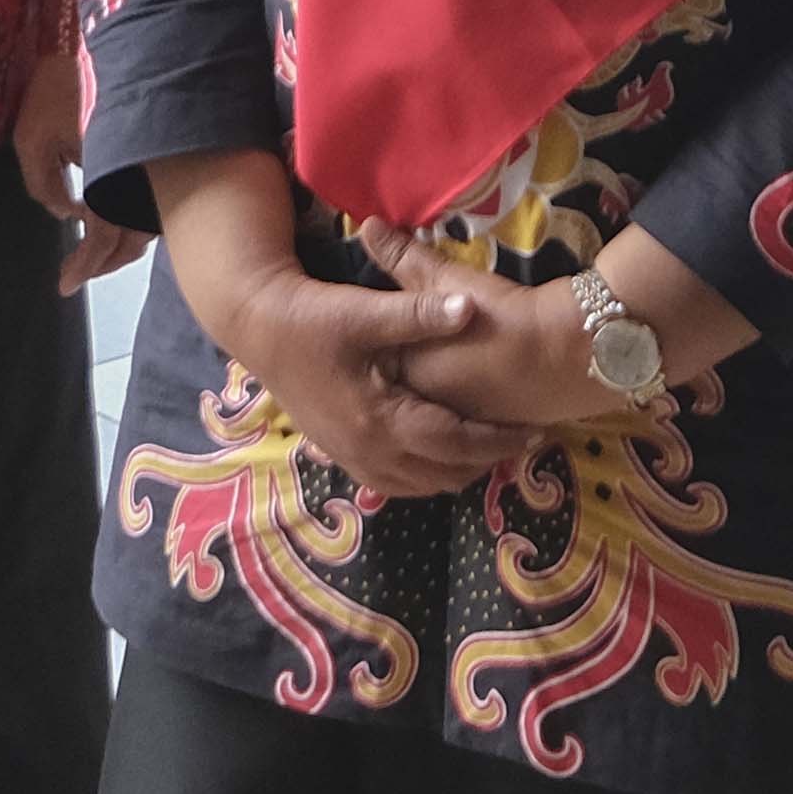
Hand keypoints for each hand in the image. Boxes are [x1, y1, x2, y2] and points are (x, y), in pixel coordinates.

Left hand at [15, 50, 145, 294]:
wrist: (114, 37)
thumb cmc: (63, 86)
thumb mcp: (33, 136)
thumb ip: (43, 184)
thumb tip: (68, 215)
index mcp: (109, 182)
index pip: (102, 242)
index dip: (84, 267)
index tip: (65, 287)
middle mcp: (140, 185)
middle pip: (131, 242)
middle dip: (104, 263)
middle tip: (78, 276)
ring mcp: (155, 173)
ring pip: (145, 225)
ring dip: (122, 243)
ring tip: (94, 255)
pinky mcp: (160, 156)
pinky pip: (151, 201)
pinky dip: (134, 217)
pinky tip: (113, 217)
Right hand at [198, 262, 539, 499]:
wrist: (258, 327)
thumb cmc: (312, 318)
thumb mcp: (365, 311)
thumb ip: (419, 313)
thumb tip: (470, 308)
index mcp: (380, 419)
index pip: (456, 443)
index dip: (498, 440)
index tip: (533, 431)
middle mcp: (368, 451)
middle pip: (444, 473)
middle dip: (485, 460)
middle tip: (518, 441)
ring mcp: (352, 458)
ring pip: (422, 484)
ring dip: (457, 470)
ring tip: (487, 446)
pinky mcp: (340, 454)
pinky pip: (395, 483)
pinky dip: (425, 474)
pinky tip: (439, 451)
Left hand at [354, 219, 637, 430]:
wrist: (572, 352)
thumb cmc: (500, 315)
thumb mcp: (447, 279)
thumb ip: (403, 257)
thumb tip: (367, 226)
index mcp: (408, 372)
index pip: (375, 359)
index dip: (379, 339)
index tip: (385, 323)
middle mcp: (429, 407)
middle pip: (404, 389)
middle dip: (408, 368)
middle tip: (422, 341)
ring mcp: (464, 425)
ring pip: (438, 407)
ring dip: (441, 390)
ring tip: (455, 360)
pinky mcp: (497, 433)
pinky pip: (470, 420)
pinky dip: (471, 403)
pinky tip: (481, 381)